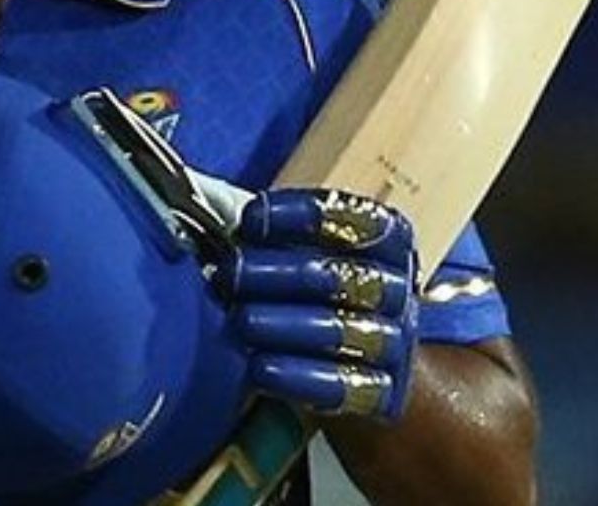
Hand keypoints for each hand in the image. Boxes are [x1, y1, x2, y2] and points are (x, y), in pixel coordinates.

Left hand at [216, 188, 419, 422]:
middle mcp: (396, 290)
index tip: (250, 219)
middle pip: (346, 276)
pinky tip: (260, 367)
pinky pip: (350, 388)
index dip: (305, 215)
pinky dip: (302, 377)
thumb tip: (201, 204)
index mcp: (385, 242)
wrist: (335, 365)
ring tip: (242, 320)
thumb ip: (262, 230)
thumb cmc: (300, 292)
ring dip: (289, 324)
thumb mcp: (289, 251)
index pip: (359, 219)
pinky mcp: (383, 394)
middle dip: (282, 273)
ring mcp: (395, 343)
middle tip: (229, 274)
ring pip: (349, 331)